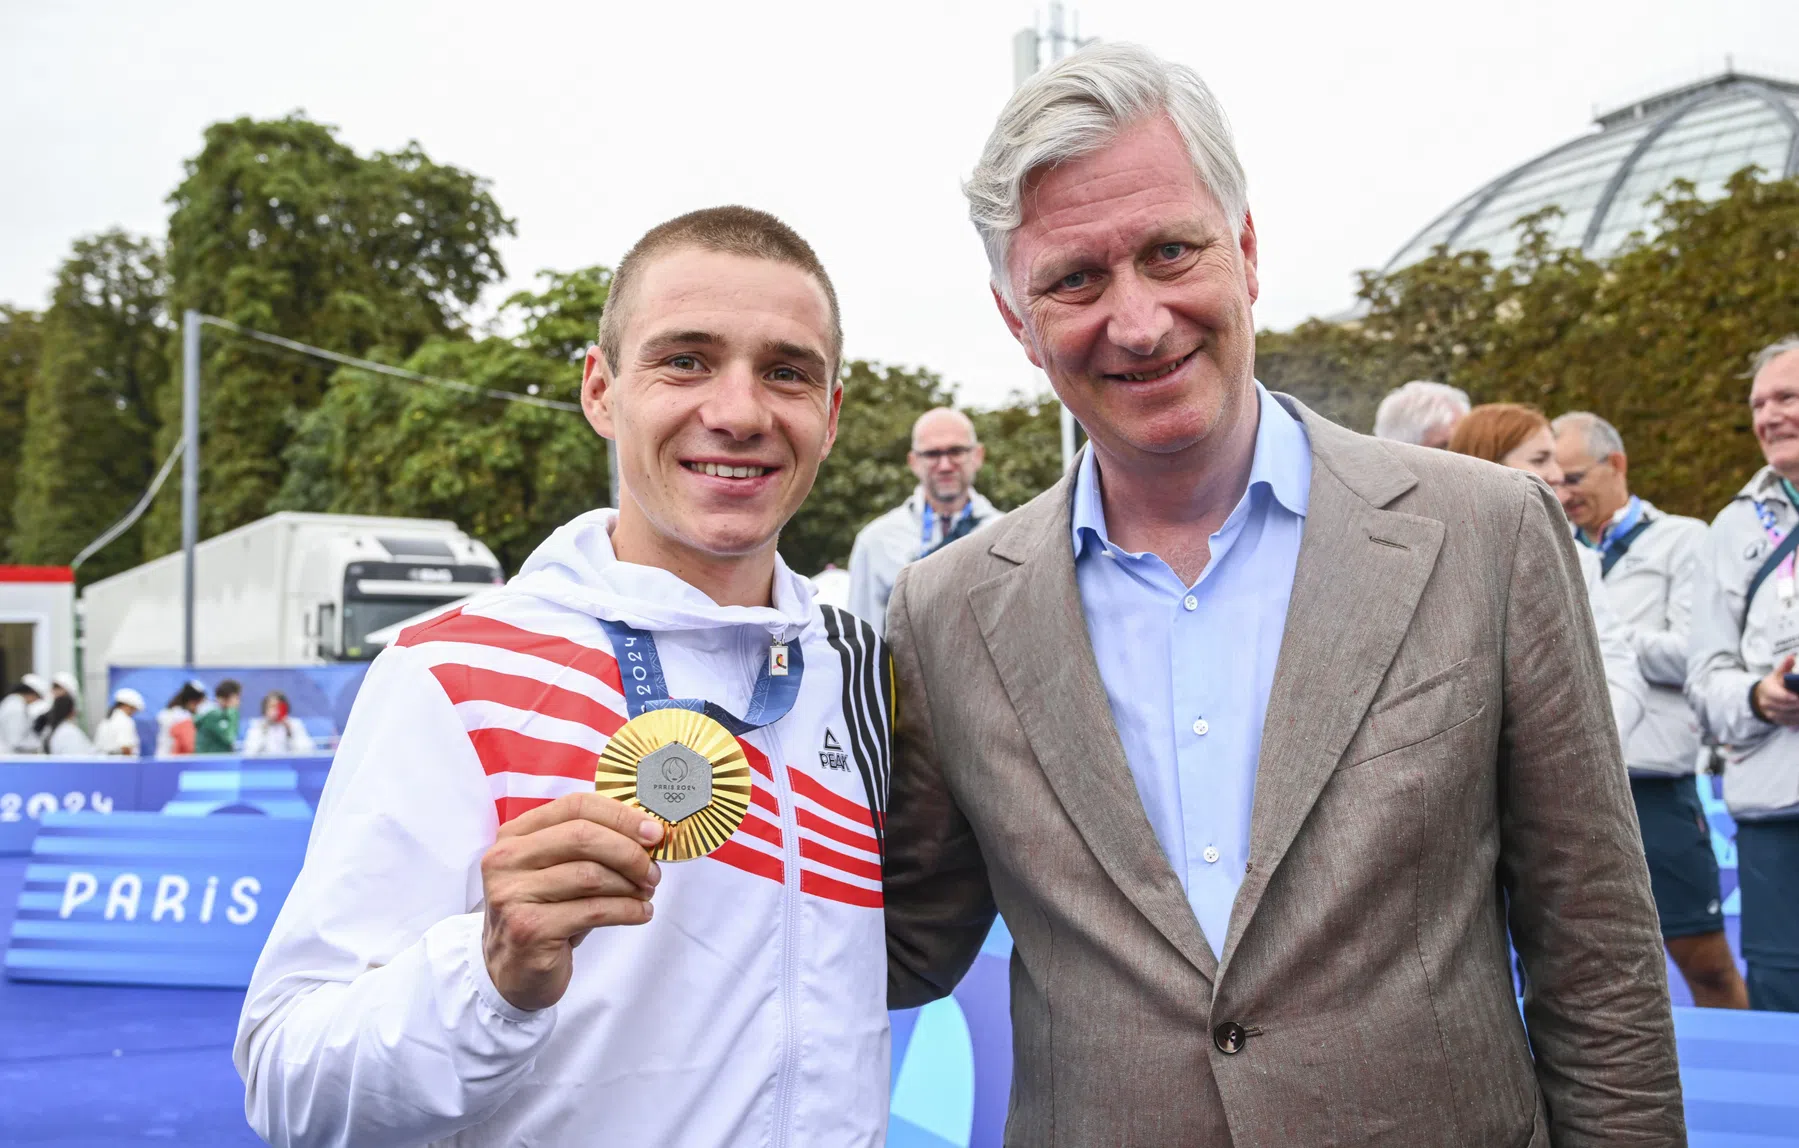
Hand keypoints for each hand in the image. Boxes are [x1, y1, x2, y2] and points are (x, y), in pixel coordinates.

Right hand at [480, 793, 664, 1010]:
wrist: (513, 972)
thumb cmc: (545, 914)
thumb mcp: (560, 872)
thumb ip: (591, 847)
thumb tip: (648, 835)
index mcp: (514, 835)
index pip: (575, 806)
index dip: (621, 816)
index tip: (653, 833)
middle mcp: (506, 859)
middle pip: (583, 836)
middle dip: (629, 852)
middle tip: (653, 871)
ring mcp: (513, 894)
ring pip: (590, 875)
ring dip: (630, 885)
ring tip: (646, 894)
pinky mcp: (529, 929)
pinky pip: (593, 911)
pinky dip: (627, 910)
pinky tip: (640, 914)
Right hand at [1753, 655, 1798, 726]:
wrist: (1762, 697)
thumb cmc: (1774, 684)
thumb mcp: (1778, 674)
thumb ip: (1785, 666)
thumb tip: (1791, 656)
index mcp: (1767, 689)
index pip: (1778, 695)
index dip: (1789, 697)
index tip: (1797, 697)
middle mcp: (1766, 703)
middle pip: (1786, 707)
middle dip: (1798, 705)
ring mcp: (1771, 713)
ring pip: (1789, 716)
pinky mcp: (1777, 721)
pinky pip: (1790, 722)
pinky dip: (1798, 719)